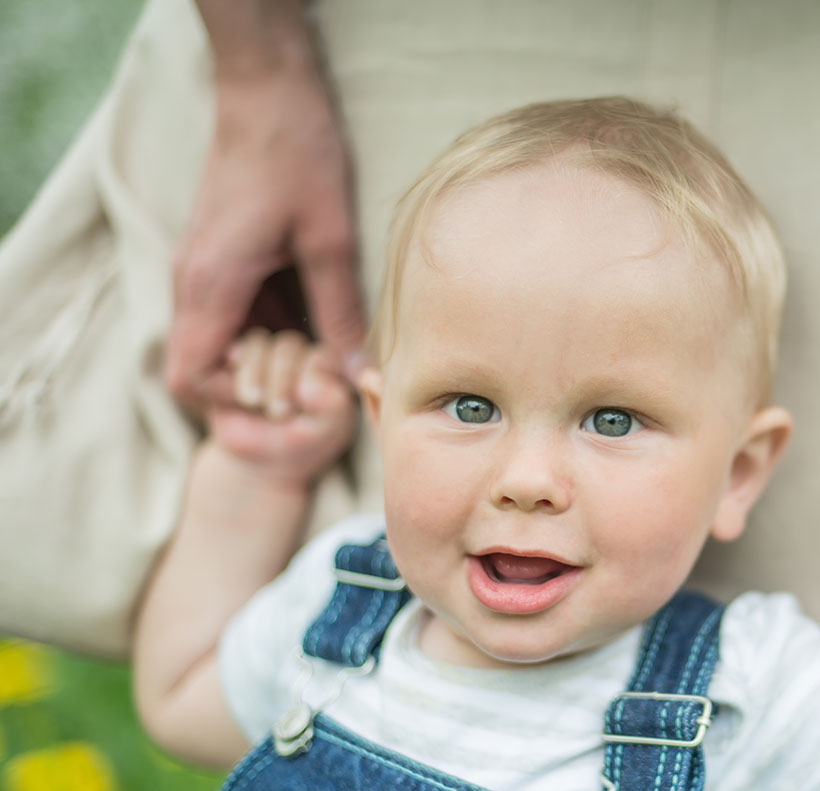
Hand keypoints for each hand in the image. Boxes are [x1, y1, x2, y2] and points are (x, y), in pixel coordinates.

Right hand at [167, 65, 364, 411]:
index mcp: (211, 283)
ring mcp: (200, 269)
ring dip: (263, 358)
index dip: (234, 402)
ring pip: (217, 344)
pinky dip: (264, 331)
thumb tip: (360, 373)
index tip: (289, 398)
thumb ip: (342, 311)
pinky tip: (312, 323)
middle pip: (199, 368)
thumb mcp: (331, 241)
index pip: (191, 378)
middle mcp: (193, 282)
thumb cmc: (297, 154)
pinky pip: (231, 315)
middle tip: (309, 384)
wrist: (267, 91)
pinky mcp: (216, 258)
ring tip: (317, 356)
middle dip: (252, 387)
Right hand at [207, 327, 357, 483]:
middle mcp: (300, 354)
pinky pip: (230, 351)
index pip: (321, 355)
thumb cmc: (302, 444)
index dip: (307, 379)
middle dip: (280, 379)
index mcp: (330, 367)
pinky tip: (233, 393)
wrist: (261, 460)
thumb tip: (311, 384)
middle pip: (289, 346)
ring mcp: (267, 355)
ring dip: (253, 372)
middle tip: (278, 413)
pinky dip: (229, 370)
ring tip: (253, 401)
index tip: (297, 410)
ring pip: (258, 344)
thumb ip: (331, 407)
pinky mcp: (235, 361)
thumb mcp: (325, 432)